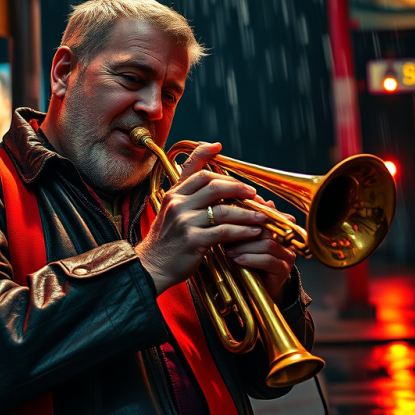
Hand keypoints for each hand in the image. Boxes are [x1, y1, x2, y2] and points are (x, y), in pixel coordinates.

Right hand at [135, 142, 267, 294]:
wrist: (151, 267)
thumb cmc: (167, 241)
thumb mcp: (172, 213)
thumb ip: (188, 196)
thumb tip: (210, 182)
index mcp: (174, 196)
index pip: (196, 171)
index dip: (208, 157)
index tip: (220, 148)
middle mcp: (178, 205)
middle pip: (214, 186)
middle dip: (238, 188)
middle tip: (254, 194)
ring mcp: (184, 222)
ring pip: (223, 210)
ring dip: (247, 213)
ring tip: (262, 216)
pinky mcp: (193, 240)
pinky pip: (224, 232)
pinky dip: (242, 231)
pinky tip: (253, 232)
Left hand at [224, 198, 296, 305]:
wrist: (254, 288)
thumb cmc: (246, 258)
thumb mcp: (241, 239)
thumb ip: (240, 224)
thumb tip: (232, 203)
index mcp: (278, 226)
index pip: (266, 213)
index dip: (249, 214)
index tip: (229, 215)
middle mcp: (286, 238)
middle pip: (267, 227)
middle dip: (244, 231)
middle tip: (225, 235)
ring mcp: (287, 254)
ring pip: (267, 243)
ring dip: (245, 247)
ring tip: (228, 251)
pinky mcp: (283, 269)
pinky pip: (268, 260)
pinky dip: (250, 259)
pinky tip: (237, 260)